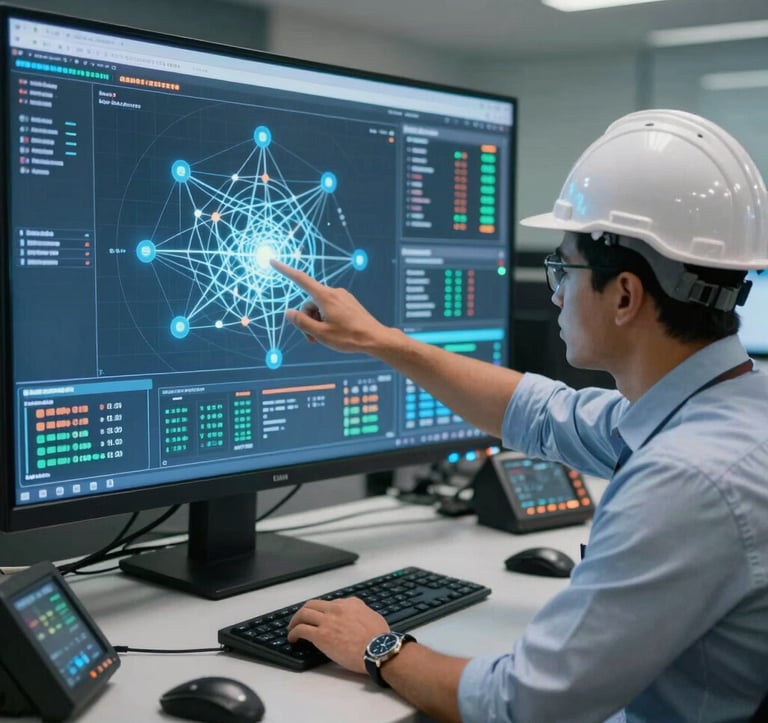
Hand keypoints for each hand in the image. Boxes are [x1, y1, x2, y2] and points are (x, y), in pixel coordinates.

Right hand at [270, 259, 392, 353]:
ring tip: (324, 338)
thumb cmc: (349, 337)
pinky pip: (330, 307)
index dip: (285, 270)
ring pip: (320, 307)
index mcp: (325, 297)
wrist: (375, 338)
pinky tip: (334, 332)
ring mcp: (342, 297)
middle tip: (312, 339)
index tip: (273, 262)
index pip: (300, 279)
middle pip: (309, 302)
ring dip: (317, 321)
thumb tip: (288, 312)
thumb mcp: (321, 333)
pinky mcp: (348, 302)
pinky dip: (326, 319)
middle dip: (307, 319)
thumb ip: (302, 322)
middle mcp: (334, 292)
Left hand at [286, 597, 388, 673]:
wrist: (378, 650)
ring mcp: (328, 621)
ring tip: (292, 629)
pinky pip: (301, 630)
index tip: (319, 619)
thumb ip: (363, 613)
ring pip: (304, 613)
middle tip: (299, 620)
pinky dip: (293, 633)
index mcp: (350, 603)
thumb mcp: (373, 617)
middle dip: (303, 612)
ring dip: (295, 621)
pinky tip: (292, 639)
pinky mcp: (321, 635)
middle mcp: (337, 608)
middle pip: (313, 604)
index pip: (330, 604)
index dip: (322, 612)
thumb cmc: (379, 639)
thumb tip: (359, 618)